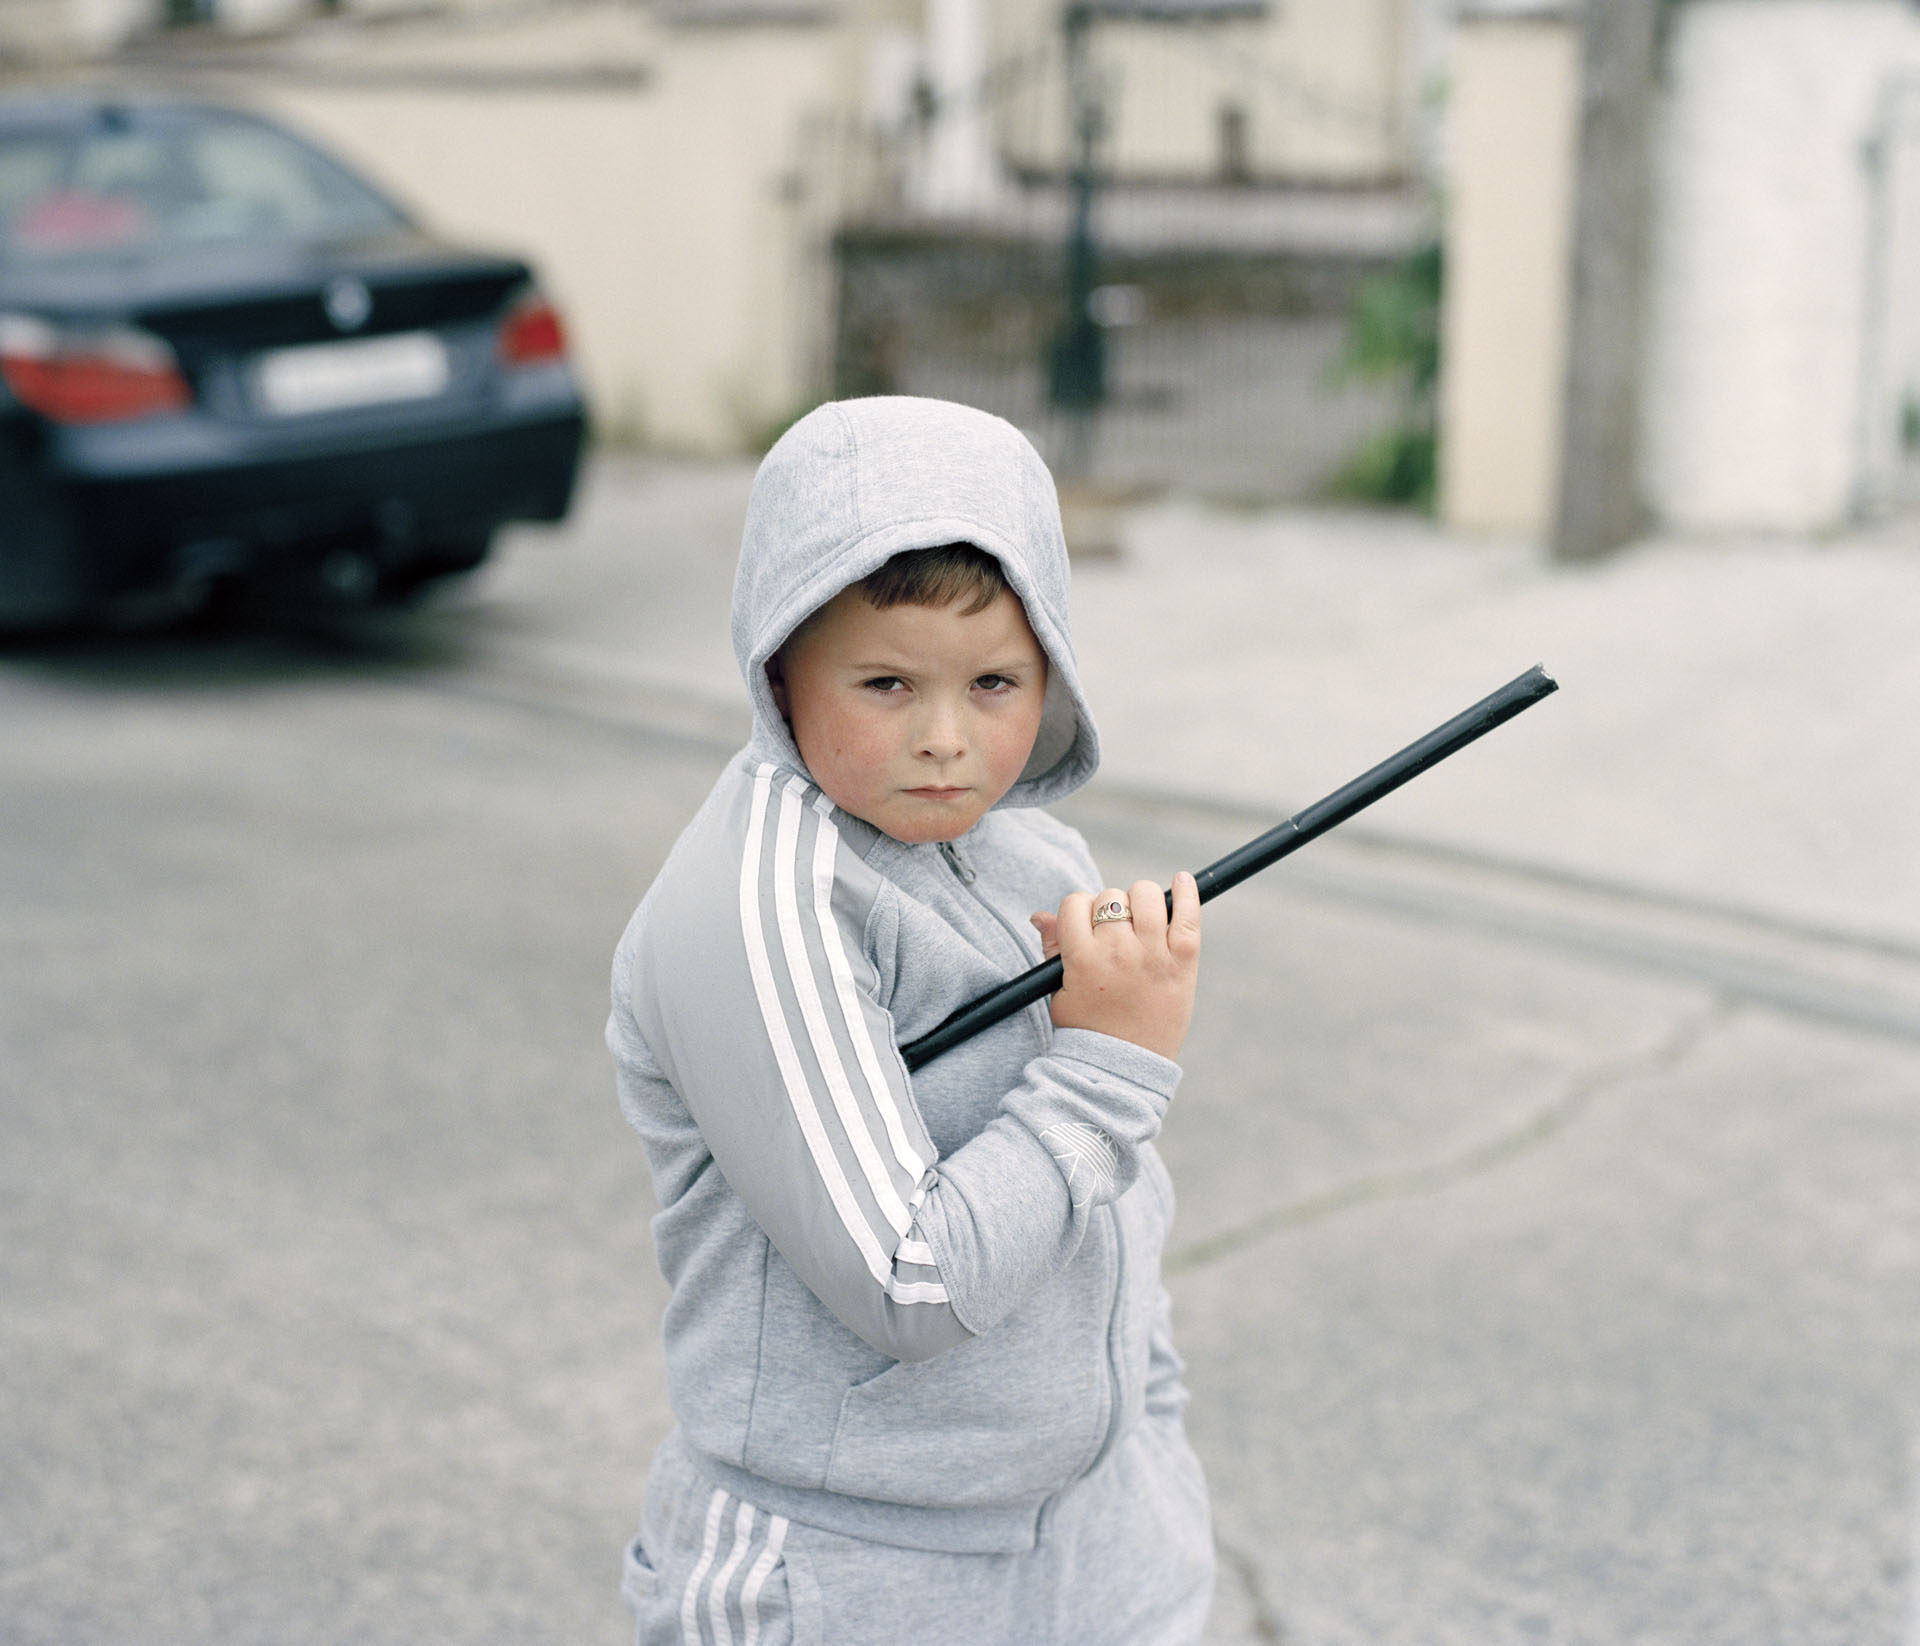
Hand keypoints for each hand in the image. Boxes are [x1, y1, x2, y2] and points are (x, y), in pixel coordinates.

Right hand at [1030, 873, 1201, 1061]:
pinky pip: (1188, 914)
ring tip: (1142, 921)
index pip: (1075, 903)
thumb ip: (1053, 948)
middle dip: (1110, 911)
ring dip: (1141, 901)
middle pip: (1110, 898)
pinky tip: (1182, 880)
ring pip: (1146, 895)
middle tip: (1116, 936)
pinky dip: (1187, 892)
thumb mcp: (1060, 990)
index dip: (1080, 911)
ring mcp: (1152, 954)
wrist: (1125, 1068)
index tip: (1087, 927)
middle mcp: (1117, 951)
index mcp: (1082, 958)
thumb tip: (1040, 915)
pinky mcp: (1183, 961)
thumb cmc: (1089, 1029)